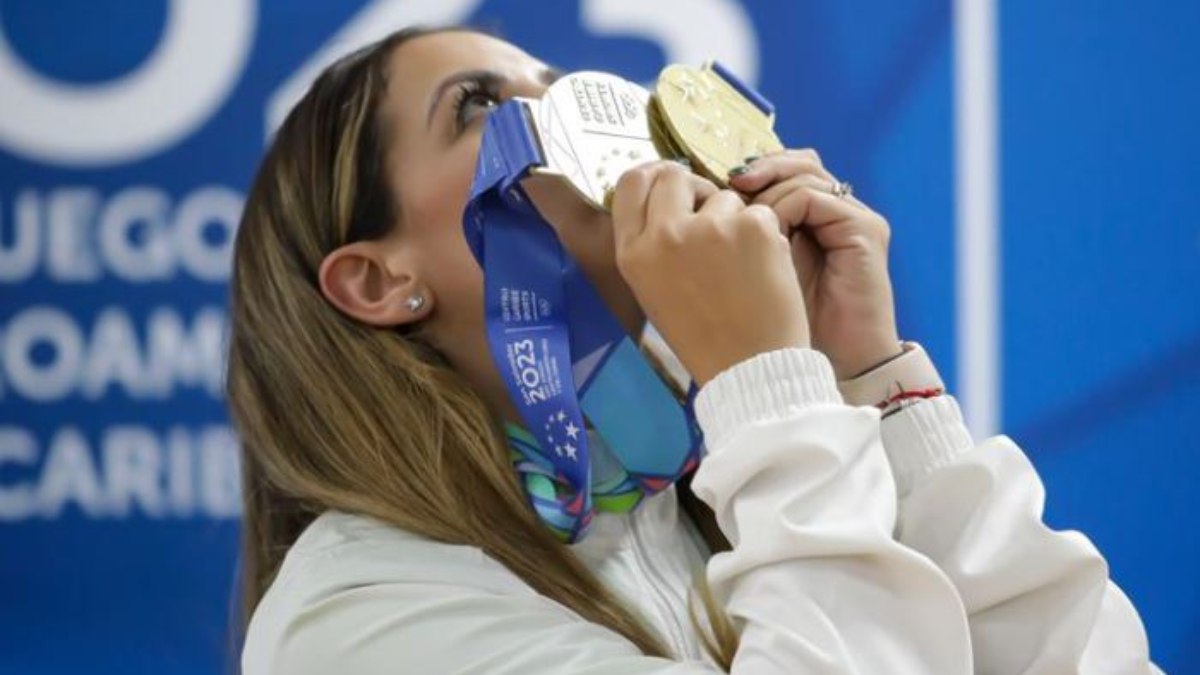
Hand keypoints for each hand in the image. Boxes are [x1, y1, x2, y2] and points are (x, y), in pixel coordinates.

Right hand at [611, 161, 809, 385]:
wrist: (749, 369)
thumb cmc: (702, 336)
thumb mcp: (654, 290)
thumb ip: (652, 243)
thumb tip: (665, 195)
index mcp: (633, 253)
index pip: (632, 183)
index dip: (654, 176)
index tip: (671, 184)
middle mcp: (665, 234)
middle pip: (675, 176)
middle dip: (696, 191)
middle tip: (712, 218)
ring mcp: (710, 228)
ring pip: (724, 196)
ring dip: (734, 219)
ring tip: (740, 266)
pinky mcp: (753, 227)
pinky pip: (759, 212)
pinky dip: (765, 234)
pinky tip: (763, 269)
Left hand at [728, 150, 900, 378]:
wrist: (814, 367)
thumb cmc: (775, 330)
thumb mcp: (745, 272)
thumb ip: (732, 236)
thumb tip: (692, 202)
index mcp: (808, 219)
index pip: (781, 172)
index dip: (746, 172)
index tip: (709, 185)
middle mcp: (833, 212)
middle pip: (796, 161)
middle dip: (756, 168)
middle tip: (723, 183)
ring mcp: (852, 217)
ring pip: (804, 172)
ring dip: (766, 188)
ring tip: (737, 204)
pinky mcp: (865, 229)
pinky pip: (815, 198)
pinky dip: (784, 206)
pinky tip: (761, 227)